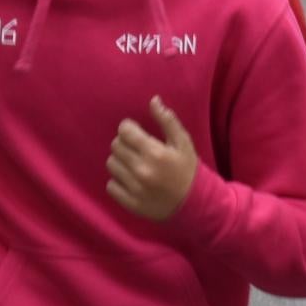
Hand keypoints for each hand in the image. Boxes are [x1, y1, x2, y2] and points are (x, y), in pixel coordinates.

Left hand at [105, 99, 199, 221]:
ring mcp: (134, 188)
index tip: (135, 132)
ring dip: (120, 162)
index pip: (124, 131)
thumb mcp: (183, 143)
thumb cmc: (188, 170)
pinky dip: (118, 182)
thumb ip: (167, 120)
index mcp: (155, 153)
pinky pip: (111, 186)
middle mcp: (142, 170)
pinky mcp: (130, 203)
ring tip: (133, 164)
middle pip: (115, 146)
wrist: (195, 205)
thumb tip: (153, 100)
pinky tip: (130, 180)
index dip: (128, 128)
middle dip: (124, 144)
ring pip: (111, 164)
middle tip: (136, 149)